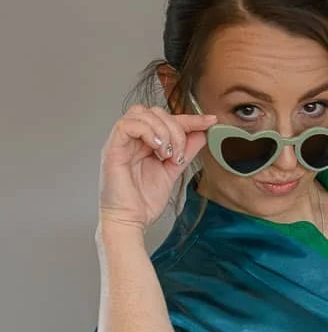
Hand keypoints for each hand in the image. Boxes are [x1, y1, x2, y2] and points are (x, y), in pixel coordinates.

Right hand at [99, 106, 214, 234]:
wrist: (132, 220)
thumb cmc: (144, 200)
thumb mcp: (173, 170)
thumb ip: (185, 151)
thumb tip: (201, 133)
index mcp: (144, 143)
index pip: (166, 119)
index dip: (190, 118)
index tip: (210, 121)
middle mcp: (131, 140)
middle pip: (154, 111)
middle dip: (176, 127)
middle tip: (179, 153)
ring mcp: (120, 143)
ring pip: (141, 113)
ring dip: (163, 130)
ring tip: (168, 154)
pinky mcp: (112, 149)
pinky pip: (127, 125)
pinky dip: (147, 132)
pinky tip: (157, 149)